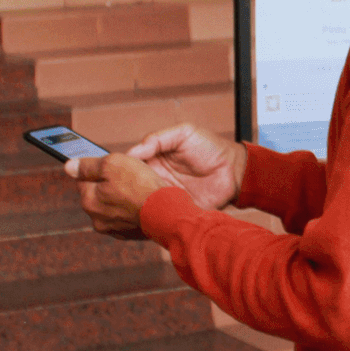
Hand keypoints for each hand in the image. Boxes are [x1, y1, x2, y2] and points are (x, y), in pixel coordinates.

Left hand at [67, 152, 167, 238]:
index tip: (110, 166)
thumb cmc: (141, 185)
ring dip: (120, 198)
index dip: (97, 169)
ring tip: (138, 189)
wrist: (167, 212)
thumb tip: (69, 166)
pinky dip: (131, 210)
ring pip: (112, 206)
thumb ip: (88, 165)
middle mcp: (97, 219)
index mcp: (88, 201)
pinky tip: (142, 202)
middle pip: (97, 194)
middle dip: (108, 185)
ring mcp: (113, 229)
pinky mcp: (129, 234)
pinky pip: (125, 217)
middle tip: (127, 176)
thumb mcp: (112, 164)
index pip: (83, 179)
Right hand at [125, 123, 246, 210]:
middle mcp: (156, 179)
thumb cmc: (211, 148)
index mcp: (154, 160)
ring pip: (143, 203)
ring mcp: (165, 196)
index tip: (114, 174)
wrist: (235, 171)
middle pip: (132, 187)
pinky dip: (153, 217)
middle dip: (124, 191)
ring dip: (138, 205)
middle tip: (118, 193)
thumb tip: (133, 150)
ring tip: (131, 206)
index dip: (121, 170)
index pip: (130, 166)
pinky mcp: (176, 210)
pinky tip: (148, 215)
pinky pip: (159, 216)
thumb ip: (158, 138)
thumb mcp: (184, 133)